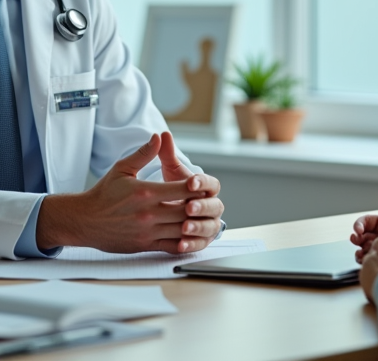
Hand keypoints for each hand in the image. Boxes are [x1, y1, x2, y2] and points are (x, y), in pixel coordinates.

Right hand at [36, 132, 220, 253]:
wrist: (85, 220)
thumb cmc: (103, 194)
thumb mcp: (122, 168)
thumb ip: (144, 154)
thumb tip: (158, 137)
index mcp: (146, 192)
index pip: (182, 188)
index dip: (197, 187)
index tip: (203, 184)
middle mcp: (149, 213)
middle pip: (186, 210)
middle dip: (200, 206)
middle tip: (210, 202)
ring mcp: (148, 231)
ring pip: (182, 230)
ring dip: (196, 225)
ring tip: (205, 218)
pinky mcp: (145, 244)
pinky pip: (172, 246)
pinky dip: (185, 242)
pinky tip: (191, 236)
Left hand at [157, 131, 224, 253]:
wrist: (165, 211)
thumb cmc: (168, 188)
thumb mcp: (167, 172)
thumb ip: (166, 154)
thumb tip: (162, 134)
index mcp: (205, 188)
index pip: (212, 184)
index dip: (203, 183)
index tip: (190, 182)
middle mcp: (210, 206)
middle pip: (215, 207)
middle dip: (202, 206)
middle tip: (189, 206)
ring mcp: (207, 224)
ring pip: (210, 227)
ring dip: (199, 227)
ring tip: (184, 226)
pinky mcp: (199, 240)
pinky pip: (200, 244)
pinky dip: (192, 244)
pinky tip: (181, 244)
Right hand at [350, 192, 377, 260]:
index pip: (376, 223)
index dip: (364, 224)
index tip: (357, 229)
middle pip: (370, 236)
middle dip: (359, 236)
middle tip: (355, 239)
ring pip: (370, 251)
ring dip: (360, 249)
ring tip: (359, 252)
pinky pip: (375, 265)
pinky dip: (366, 263)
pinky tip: (364, 261)